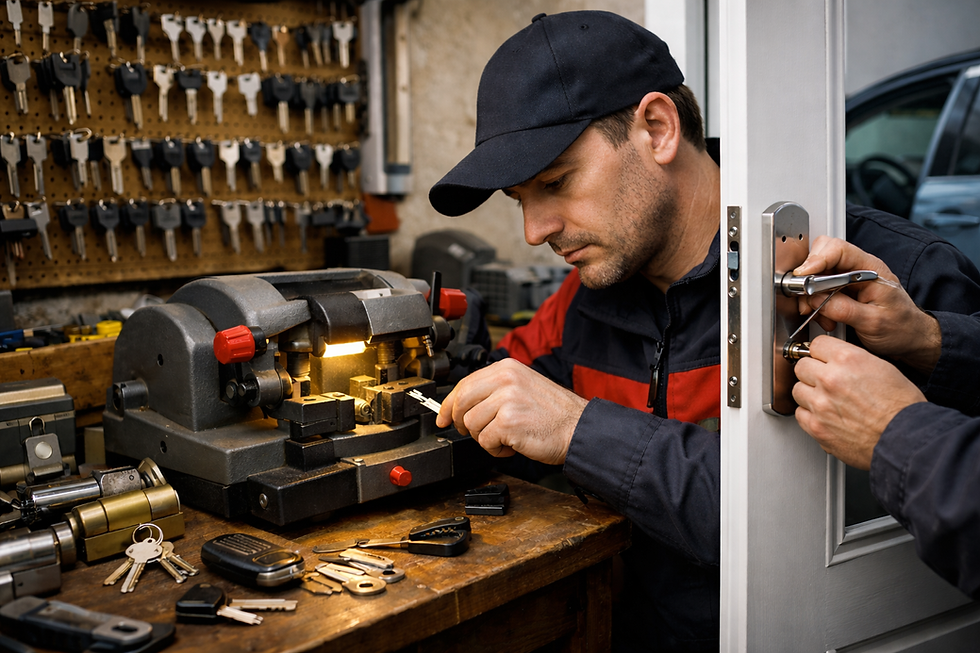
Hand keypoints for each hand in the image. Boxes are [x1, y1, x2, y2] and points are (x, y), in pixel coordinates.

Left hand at [435, 359, 587, 464]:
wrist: (579, 429)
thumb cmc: (554, 414)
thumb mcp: (523, 387)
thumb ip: (495, 390)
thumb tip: (462, 404)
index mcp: (507, 368)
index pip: (465, 384)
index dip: (449, 404)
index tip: (442, 416)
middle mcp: (506, 380)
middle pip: (461, 402)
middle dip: (460, 422)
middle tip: (470, 432)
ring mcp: (507, 400)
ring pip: (471, 424)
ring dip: (484, 437)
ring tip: (505, 438)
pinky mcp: (509, 423)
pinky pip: (485, 441)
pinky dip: (496, 449)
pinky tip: (512, 445)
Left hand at [793, 335, 925, 468]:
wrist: (905, 439)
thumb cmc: (902, 407)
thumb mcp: (883, 368)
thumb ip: (853, 360)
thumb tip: (836, 359)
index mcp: (848, 360)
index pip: (817, 344)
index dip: (821, 352)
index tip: (822, 357)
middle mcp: (830, 379)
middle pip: (802, 366)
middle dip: (812, 371)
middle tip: (823, 380)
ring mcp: (820, 404)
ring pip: (798, 390)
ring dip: (809, 393)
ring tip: (826, 400)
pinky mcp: (817, 427)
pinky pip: (800, 414)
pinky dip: (810, 415)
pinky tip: (825, 416)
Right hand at [794, 236, 940, 373]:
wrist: (910, 339)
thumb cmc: (901, 328)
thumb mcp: (872, 322)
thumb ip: (842, 309)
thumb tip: (815, 299)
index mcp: (870, 269)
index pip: (838, 249)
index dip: (817, 259)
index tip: (803, 276)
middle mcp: (857, 269)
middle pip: (822, 256)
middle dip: (809, 278)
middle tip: (807, 297)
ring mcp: (848, 279)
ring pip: (816, 275)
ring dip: (811, 297)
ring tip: (821, 315)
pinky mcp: (841, 290)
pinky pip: (818, 291)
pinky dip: (815, 305)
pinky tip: (826, 318)